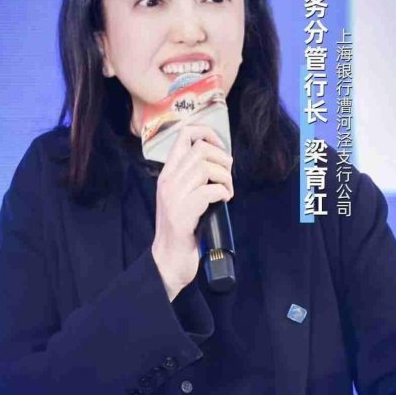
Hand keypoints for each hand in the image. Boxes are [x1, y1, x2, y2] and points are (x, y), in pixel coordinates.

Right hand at [151, 124, 233, 300]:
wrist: (168, 261)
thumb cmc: (181, 231)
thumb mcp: (182, 198)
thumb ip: (193, 179)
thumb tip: (220, 163)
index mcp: (167, 174)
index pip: (184, 135)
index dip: (207, 133)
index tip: (220, 148)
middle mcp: (168, 181)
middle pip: (200, 149)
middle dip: (222, 159)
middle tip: (227, 178)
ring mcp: (174, 196)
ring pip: (206, 167)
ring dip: (225, 178)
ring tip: (227, 192)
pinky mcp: (183, 212)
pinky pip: (210, 190)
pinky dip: (223, 193)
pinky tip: (225, 202)